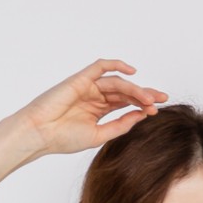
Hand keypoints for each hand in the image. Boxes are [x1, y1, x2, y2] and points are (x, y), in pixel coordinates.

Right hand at [13, 59, 167, 156]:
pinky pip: (102, 65)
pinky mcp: (82, 78)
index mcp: (99, 112)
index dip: (142, 106)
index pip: (125, 105)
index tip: (156, 112)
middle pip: (125, 92)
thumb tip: (141, 116)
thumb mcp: (98, 135)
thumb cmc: (63, 138)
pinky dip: (117, 64)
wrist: (40, 133)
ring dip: (135, 89)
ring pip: (118, 83)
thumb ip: (119, 125)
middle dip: (144, 95)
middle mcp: (96, 97)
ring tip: (148, 98)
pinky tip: (132, 71)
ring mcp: (89, 86)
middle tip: (161, 100)